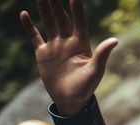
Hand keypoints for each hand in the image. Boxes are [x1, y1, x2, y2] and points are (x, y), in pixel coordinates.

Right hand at [20, 0, 117, 115]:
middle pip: (62, 18)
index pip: (79, 22)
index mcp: (81, 45)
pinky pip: (35, 37)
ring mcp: (55, 47)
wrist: (70, 101)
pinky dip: (29, 26)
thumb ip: (102, 55)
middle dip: (57, 4)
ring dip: (44, 9)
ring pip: (48, 23)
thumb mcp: (95, 71)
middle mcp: (67, 42)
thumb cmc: (85, 88)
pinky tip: (24, 14)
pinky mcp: (43, 54)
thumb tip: (115, 40)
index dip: (77, 9)